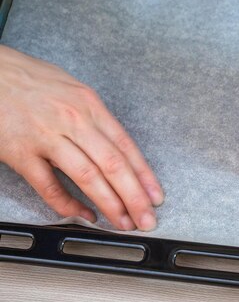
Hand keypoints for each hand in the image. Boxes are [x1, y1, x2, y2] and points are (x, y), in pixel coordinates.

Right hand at [0, 46, 162, 230]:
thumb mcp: (72, 90)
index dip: (144, 175)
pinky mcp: (21, 152)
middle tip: (147, 219)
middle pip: (113, 165)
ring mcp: (47, 137)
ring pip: (88, 176)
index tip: (156, 196)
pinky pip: (48, 185)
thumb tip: (115, 147)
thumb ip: (94, 118)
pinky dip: (68, 204)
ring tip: (124, 222)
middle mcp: (74, 120)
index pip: (126, 146)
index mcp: (90, 105)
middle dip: (134, 196)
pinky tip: (84, 215)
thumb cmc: (30, 79)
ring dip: (110, 203)